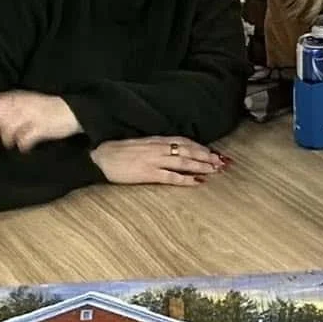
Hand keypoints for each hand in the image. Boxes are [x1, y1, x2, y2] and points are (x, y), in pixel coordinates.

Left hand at [0, 91, 82, 151]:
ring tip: (17, 141)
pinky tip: (27, 145)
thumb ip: (9, 105)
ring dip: (9, 140)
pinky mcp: (41, 128)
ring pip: (8, 130)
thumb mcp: (27, 100)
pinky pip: (24, 140)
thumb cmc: (48, 107)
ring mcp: (31, 116)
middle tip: (2, 138)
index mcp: (17, 96)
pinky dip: (23, 145)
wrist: (73, 110)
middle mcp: (22, 104)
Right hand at [89, 137, 228, 185]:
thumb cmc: (117, 151)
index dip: (200, 146)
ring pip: (184, 162)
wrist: (100, 157)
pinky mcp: (148, 173)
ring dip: (201, 166)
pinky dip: (186, 179)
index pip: (184, 141)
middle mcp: (158, 148)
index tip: (213, 151)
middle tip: (222, 161)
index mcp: (156, 140)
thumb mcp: (139, 144)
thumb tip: (171, 150)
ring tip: (215, 170)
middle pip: (188, 150)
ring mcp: (154, 160)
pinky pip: (171, 176)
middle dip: (206, 156)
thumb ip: (155, 146)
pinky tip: (197, 182)